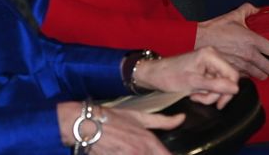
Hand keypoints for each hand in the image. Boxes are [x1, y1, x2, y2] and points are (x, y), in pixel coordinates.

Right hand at [57, 101, 180, 153]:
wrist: (87, 124)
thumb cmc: (112, 119)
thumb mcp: (139, 117)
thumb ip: (163, 121)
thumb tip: (181, 118)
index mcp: (149, 142)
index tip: (167, 154)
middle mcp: (141, 153)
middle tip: (142, 149)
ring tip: (132, 150)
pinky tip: (124, 152)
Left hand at [132, 47, 240, 107]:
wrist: (154, 75)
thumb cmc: (169, 76)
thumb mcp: (194, 83)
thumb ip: (216, 85)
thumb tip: (235, 89)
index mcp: (210, 55)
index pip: (232, 75)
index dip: (229, 91)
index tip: (219, 103)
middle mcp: (212, 56)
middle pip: (227, 80)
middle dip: (214, 94)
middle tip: (200, 99)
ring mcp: (208, 63)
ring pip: (220, 84)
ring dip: (208, 94)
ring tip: (194, 95)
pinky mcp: (204, 69)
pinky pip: (212, 84)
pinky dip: (205, 91)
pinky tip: (194, 92)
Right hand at [194, 4, 268, 79]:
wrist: (198, 40)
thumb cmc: (215, 29)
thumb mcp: (233, 15)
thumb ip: (248, 10)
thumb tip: (256, 9)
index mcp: (252, 40)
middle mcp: (249, 55)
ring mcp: (242, 65)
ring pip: (262, 76)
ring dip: (264, 72)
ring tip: (264, 68)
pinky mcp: (234, 71)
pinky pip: (248, 78)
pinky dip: (250, 75)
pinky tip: (249, 69)